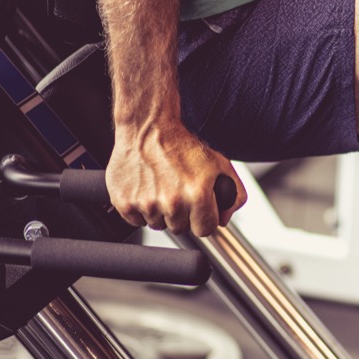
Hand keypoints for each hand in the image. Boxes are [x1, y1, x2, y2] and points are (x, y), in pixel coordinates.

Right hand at [106, 119, 246, 235]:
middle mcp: (172, 202)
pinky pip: (136, 221)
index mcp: (197, 195)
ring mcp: (146, 204)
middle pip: (181, 229)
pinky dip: (141, 210)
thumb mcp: (220, 165)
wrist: (149, 129)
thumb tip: (224, 220)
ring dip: (161, 213)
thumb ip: (234, 195)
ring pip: (158, 225)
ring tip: (162, 188)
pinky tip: (147, 190)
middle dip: (183, 215)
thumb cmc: (183, 147)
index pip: (205, 229)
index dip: (204, 219)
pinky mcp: (124, 202)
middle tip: (178, 192)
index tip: (199, 210)